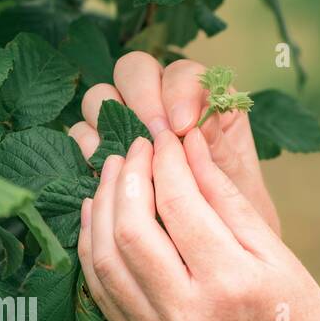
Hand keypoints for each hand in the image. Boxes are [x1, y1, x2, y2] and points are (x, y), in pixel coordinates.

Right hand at [67, 51, 280, 236]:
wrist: (219, 250)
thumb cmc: (236, 212)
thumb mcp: (239, 185)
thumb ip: (219, 151)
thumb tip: (196, 123)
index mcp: (205, 99)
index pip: (182, 72)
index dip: (178, 91)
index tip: (184, 127)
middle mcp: (163, 102)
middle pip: (133, 70)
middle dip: (141, 98)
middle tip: (154, 139)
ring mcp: (128, 124)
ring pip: (100, 98)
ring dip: (109, 122)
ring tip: (131, 159)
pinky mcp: (102, 150)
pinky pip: (81, 135)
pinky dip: (89, 149)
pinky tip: (108, 174)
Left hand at [76, 129, 319, 320]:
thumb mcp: (279, 258)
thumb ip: (229, 203)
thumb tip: (191, 148)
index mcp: (232, 284)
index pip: (181, 205)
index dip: (168, 161)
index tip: (167, 135)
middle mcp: (187, 314)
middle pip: (131, 230)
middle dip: (127, 177)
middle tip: (135, 145)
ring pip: (104, 261)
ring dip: (102, 208)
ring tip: (113, 171)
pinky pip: (103, 293)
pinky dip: (94, 249)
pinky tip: (101, 218)